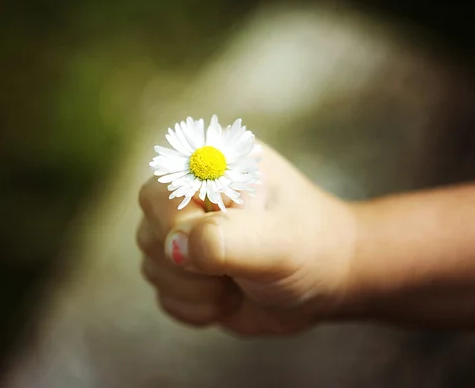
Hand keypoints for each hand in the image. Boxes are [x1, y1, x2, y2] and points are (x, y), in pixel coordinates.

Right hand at [136, 143, 357, 335]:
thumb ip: (229, 238)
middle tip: (238, 267)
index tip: (216, 251)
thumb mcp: (279, 241)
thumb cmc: (311, 247)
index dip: (178, 228)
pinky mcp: (184, 268)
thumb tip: (176, 246)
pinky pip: (164, 296)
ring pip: (152, 269)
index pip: (161, 191)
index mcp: (215, 165)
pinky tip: (230, 296)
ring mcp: (184, 232)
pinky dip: (197, 308)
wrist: (325, 283)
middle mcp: (191, 195)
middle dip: (195, 267)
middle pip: (150, 233)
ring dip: (199, 291)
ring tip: (241, 280)